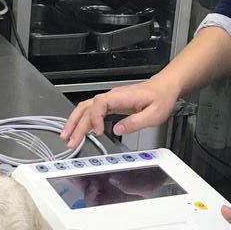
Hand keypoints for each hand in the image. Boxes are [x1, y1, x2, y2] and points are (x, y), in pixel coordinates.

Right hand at [60, 76, 180, 149]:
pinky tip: (79, 129)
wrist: (164, 88)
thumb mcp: (154, 114)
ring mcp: (110, 99)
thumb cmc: (160, 98)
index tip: (98, 131)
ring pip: (86, 107)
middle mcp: (113, 96)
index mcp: (122, 97)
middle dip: (77, 125)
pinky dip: (82, 119)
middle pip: (87, 107)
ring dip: (74, 121)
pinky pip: (92, 110)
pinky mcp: (111, 104)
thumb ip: (135, 122)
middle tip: (71, 141)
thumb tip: (117, 129)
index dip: (95, 118)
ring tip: (67, 136)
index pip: (99, 104)